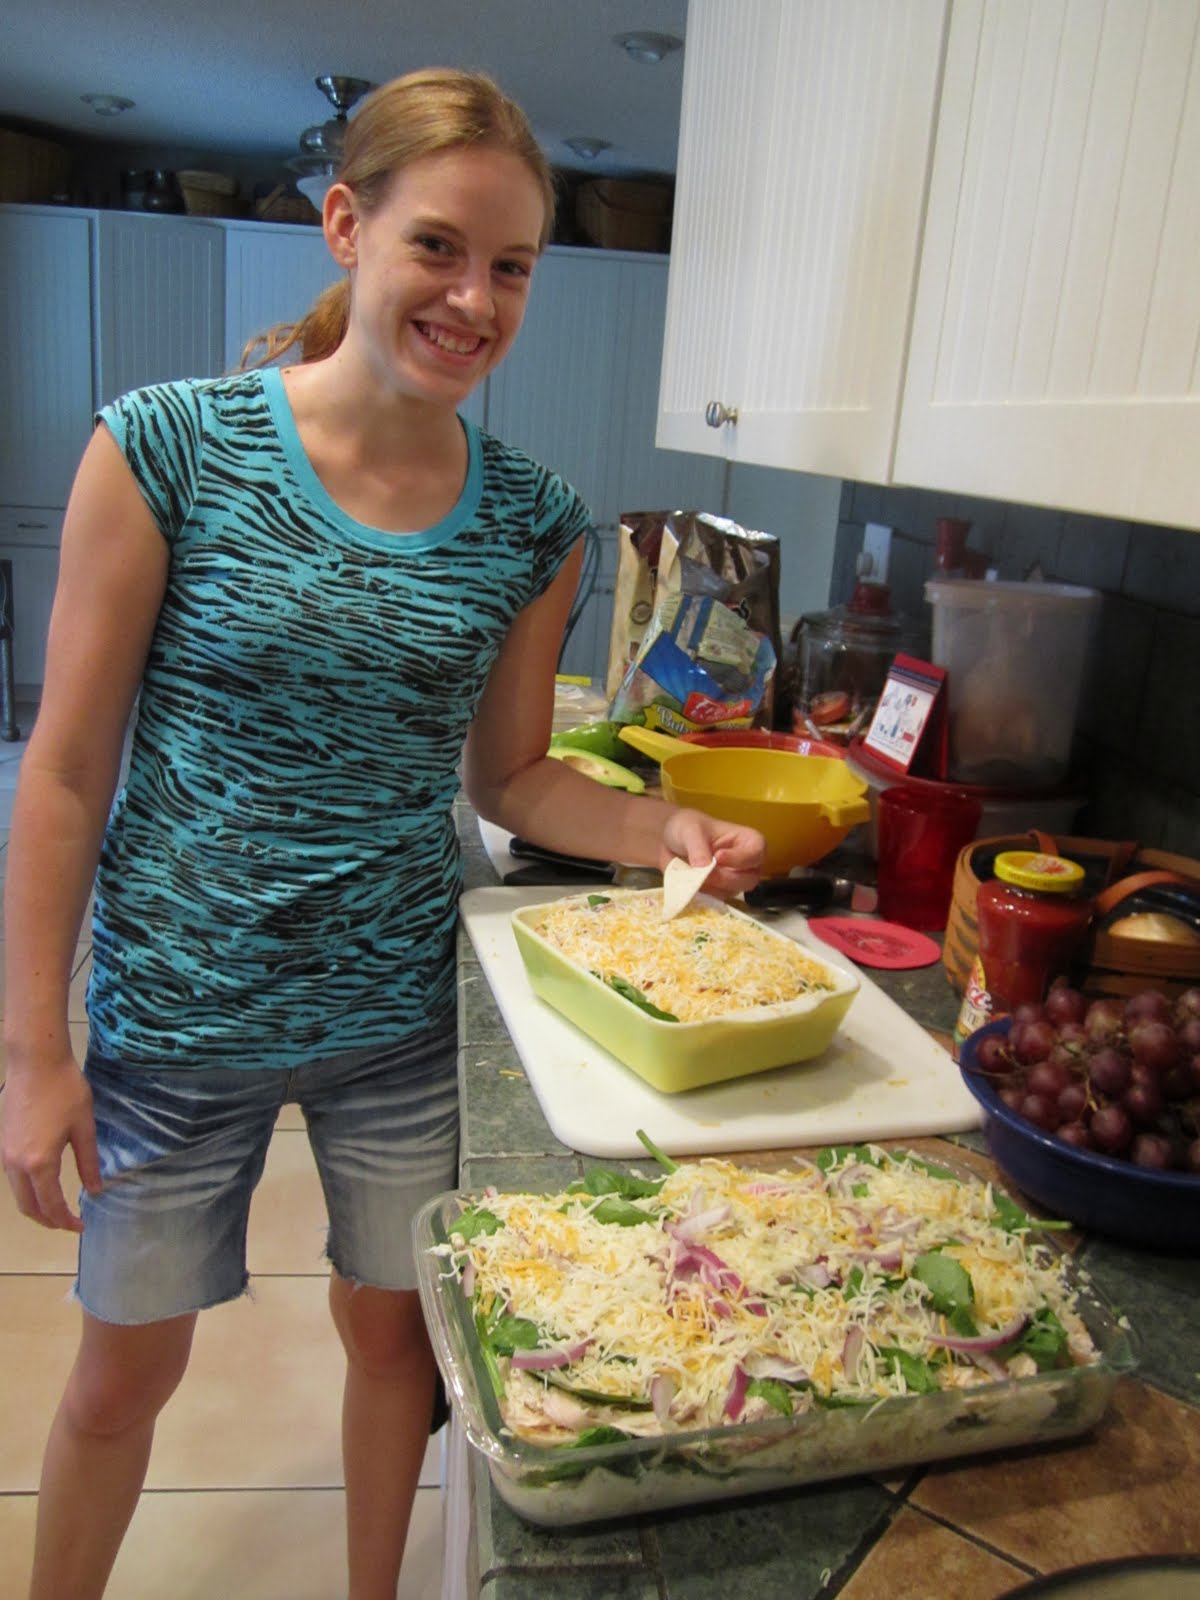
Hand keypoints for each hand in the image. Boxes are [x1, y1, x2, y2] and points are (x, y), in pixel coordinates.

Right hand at [0, 1055, 101, 1231]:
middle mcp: (15, 1164)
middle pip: (28, 1206)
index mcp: (39, 1163)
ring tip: (58, 1207)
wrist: (35, 1062)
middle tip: (69, 1223)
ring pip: (17, 1193)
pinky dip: (27, 1189)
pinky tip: (43, 1183)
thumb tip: (95, 1190)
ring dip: (36, 1206)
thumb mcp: (84, 1127)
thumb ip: (88, 1162)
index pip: (51, 1205)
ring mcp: (4, 1154)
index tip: (81, 1227)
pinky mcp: (2, 1142)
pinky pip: (12, 1177)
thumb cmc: (65, 1090)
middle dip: (48, 1220)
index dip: (66, 1221)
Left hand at [661, 808, 765, 899]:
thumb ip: (698, 848)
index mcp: (747, 840)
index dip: (740, 858)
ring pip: (732, 892)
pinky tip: (690, 881)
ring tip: (691, 874)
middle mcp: (746, 862)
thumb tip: (704, 868)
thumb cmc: (686, 828)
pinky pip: (716, 899)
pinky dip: (703, 893)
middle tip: (703, 872)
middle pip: (749, 879)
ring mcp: (734, 879)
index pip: (756, 852)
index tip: (718, 856)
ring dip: (712, 886)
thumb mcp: (690, 831)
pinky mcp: (719, 892)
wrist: (668, 841)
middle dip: (725, 878)